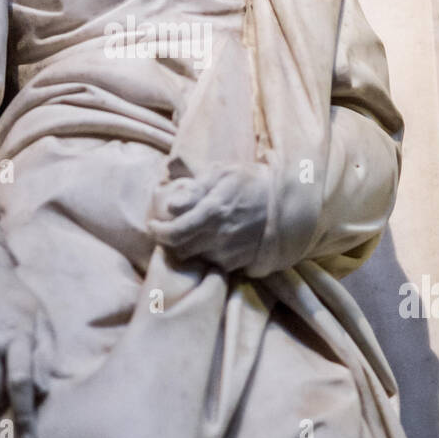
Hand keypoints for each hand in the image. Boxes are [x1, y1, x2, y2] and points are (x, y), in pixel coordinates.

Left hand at [148, 164, 269, 271]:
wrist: (285, 204)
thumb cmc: (250, 183)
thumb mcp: (222, 174)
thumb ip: (195, 190)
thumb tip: (172, 205)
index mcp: (212, 212)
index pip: (174, 234)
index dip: (158, 231)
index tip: (153, 224)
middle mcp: (218, 237)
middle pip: (180, 250)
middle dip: (169, 240)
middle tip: (167, 229)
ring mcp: (229, 253)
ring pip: (195, 257)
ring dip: (187, 247)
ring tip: (189, 233)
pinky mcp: (239, 263)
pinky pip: (213, 263)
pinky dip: (205, 253)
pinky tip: (209, 240)